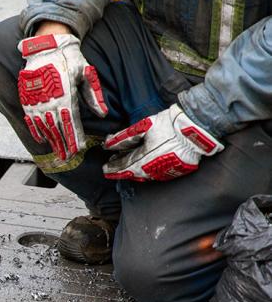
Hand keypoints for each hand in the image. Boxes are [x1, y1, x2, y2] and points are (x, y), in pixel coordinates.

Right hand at [17, 33, 107, 160]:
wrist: (46, 46)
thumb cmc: (69, 59)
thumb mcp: (86, 73)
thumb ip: (93, 95)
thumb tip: (103, 113)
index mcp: (66, 96)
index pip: (71, 123)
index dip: (75, 137)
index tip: (79, 148)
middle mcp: (50, 101)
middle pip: (57, 128)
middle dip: (63, 144)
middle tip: (67, 157)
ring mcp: (36, 100)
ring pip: (44, 126)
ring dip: (51, 140)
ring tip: (56, 152)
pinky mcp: (28, 97)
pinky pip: (31, 118)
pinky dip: (35, 130)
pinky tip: (41, 138)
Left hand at [102, 104, 222, 181]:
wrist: (196, 130)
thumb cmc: (169, 125)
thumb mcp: (143, 127)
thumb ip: (124, 138)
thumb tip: (108, 144)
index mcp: (144, 158)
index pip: (123, 166)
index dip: (113, 168)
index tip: (105, 169)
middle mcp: (154, 169)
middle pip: (132, 173)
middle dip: (121, 171)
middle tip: (112, 169)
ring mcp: (166, 172)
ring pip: (145, 176)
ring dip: (134, 171)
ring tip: (126, 166)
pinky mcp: (176, 172)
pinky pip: (157, 175)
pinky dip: (148, 171)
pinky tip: (144, 166)